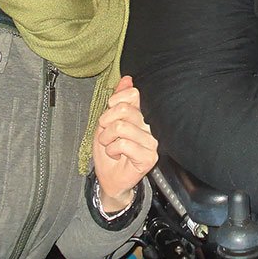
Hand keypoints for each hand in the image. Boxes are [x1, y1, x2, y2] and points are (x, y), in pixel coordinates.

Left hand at [93, 75, 157, 212]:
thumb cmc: (108, 152)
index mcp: (140, 115)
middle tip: (106, 135)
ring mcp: (152, 141)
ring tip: (110, 146)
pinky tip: (116, 155)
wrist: (109, 179)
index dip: (115, 101)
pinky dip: (112, 149)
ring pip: (122, 126)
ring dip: (107, 138)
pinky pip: (124, 143)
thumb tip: (127, 79)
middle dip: (106, 122)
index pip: (133, 94)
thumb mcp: (106, 122)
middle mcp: (149, 126)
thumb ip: (118, 100)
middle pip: (124, 110)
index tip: (108, 115)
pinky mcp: (150, 156)